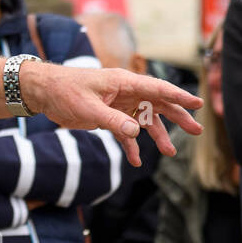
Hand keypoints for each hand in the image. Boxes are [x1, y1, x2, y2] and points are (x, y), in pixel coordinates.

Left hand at [19, 62, 202, 166]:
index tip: (197, 104)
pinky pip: (126, 132)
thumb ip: (112, 120)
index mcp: (124, 82)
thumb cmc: (65, 92)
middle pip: (158, 104)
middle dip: (177, 117)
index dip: (179, 96)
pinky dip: (131, 145)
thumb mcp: (88, 107)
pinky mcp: (109, 116)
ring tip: (170, 152)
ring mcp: (118, 104)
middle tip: (197, 130)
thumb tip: (136, 132)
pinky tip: (136, 160)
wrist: (43, 93)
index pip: (158, 88)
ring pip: (144, 120)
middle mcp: (126, 92)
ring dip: (157, 135)